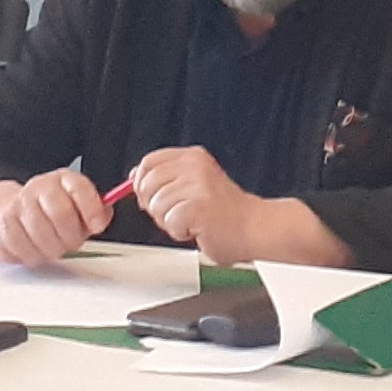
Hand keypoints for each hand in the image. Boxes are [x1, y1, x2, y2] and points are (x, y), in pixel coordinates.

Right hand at [0, 168, 112, 266]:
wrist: (11, 213)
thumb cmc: (53, 214)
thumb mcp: (80, 209)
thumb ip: (96, 213)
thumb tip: (102, 217)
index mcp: (62, 180)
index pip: (79, 188)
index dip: (92, 209)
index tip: (96, 226)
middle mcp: (38, 188)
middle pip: (60, 213)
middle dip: (71, 236)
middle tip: (72, 242)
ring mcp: (17, 206)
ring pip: (40, 235)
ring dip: (52, 249)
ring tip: (54, 246)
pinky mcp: (2, 227)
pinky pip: (21, 248)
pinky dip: (32, 256)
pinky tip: (35, 249)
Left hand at [124, 145, 260, 253]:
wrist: (256, 228)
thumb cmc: (227, 213)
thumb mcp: (195, 184)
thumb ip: (167, 179)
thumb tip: (134, 177)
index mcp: (193, 157)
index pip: (149, 162)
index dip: (142, 183)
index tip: (151, 197)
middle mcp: (194, 166)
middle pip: (147, 185)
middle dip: (155, 207)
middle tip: (178, 214)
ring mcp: (197, 185)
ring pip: (156, 207)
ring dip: (170, 222)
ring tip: (194, 222)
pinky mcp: (197, 207)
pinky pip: (170, 223)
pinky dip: (181, 232)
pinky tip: (199, 229)